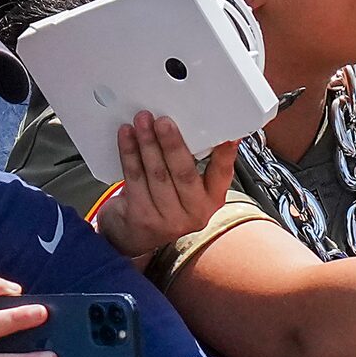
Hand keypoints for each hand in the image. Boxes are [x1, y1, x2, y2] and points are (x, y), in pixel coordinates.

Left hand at [99, 114, 237, 265]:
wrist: (132, 235)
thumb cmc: (162, 203)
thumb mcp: (185, 189)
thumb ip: (192, 165)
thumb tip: (193, 128)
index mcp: (212, 200)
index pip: (222, 174)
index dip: (226, 154)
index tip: (228, 134)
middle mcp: (194, 213)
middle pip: (184, 173)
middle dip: (172, 143)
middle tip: (164, 122)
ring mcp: (168, 219)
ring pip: (157, 173)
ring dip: (148, 143)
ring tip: (142, 122)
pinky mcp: (142, 216)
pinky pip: (135, 178)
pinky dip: (129, 154)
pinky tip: (127, 137)